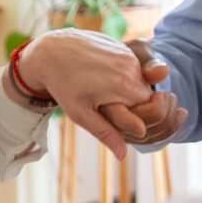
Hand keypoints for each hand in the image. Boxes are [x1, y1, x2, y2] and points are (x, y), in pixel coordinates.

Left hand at [16, 29, 180, 158]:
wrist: (50, 51)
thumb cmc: (64, 84)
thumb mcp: (81, 113)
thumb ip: (106, 133)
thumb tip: (123, 156)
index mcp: (125, 86)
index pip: (151, 110)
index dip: (134, 118)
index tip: (111, 115)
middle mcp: (131, 68)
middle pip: (146, 95)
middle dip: (131, 103)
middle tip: (102, 102)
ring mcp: (127, 54)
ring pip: (139, 81)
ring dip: (126, 88)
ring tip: (98, 87)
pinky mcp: (122, 47)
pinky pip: (131, 67)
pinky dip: (122, 74)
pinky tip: (100, 75)